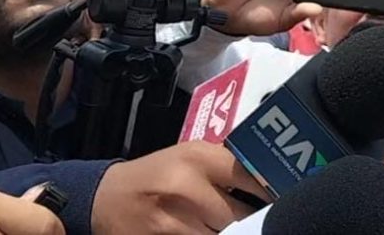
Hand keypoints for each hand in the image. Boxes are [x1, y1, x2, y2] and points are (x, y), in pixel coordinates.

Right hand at [91, 141, 268, 234]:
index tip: (281, 201)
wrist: (102, 198)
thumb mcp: (188, 158)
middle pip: (240, 216)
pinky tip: (207, 231)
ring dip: (231, 234)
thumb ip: (225, 168)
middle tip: (259, 221)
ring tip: (231, 228)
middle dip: (250, 222)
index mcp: (198, 157)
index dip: (270, 194)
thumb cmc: (157, 175)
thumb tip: (271, 185)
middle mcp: (186, 186)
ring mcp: (172, 221)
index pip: (251, 178)